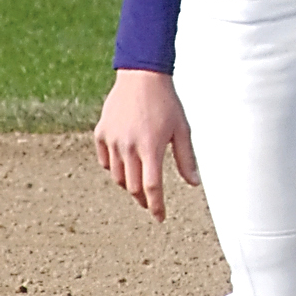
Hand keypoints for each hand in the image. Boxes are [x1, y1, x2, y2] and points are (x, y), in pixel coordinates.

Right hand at [93, 69, 199, 222]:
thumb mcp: (182, 129)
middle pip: (132, 186)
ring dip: (128, 184)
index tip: (160, 218)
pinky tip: (124, 165)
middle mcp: (128, 147)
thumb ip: (186, 158)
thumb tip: (194, 183)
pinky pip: (104, 161)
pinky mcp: (100, 133)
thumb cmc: (167, 103)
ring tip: (139, 183)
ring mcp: (112, 140)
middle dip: (143, 199)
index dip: (156, 206)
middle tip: (151, 203)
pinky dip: (113, 168)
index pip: (152, 187)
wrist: (142, 77)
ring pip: (117, 176)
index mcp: (151, 147)